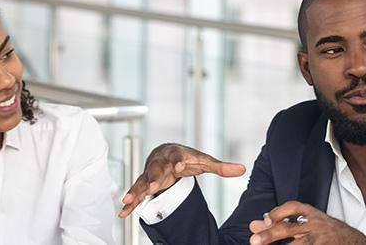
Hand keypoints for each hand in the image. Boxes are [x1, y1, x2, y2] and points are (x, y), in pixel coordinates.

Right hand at [118, 143, 245, 217]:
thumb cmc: (186, 157)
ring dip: (135, 191)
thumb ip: (221, 167)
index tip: (179, 167)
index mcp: (176, 155)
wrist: (167, 153)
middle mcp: (161, 163)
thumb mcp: (204, 161)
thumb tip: (242, 169)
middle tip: (153, 187)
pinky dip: (130, 203)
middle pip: (156, 170)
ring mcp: (151, 174)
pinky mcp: (145, 184)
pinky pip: (136, 193)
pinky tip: (123, 212)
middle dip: (153, 178)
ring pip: (142, 182)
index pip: (178, 157)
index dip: (178, 162)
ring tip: (128, 200)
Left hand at [248, 201, 365, 244]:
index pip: (293, 207)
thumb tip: (254, 225)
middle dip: (270, 234)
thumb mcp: (307, 224)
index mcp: (312, 214)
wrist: (354, 242)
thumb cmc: (327, 233)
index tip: (265, 220)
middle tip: (254, 241)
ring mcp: (320, 240)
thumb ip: (281, 224)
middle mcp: (316, 225)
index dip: (277, 212)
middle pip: (290, 228)